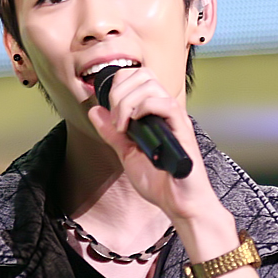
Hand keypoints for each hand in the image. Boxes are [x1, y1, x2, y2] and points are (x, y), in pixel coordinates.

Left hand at [86, 67, 218, 222]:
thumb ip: (111, 132)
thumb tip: (94, 110)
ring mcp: (174, 118)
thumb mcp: (126, 153)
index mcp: (154, 112)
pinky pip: (165, 104)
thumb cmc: (160, 181)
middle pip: (143, 74)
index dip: (117, 86)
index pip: (136, 77)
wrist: (178, 202)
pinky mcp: (182, 129)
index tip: (109, 113)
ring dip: (127, 102)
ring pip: (151, 85)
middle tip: (115, 120)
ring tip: (122, 126)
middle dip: (119, 92)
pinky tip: (136, 125)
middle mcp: (165, 110)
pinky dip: (144, 109)